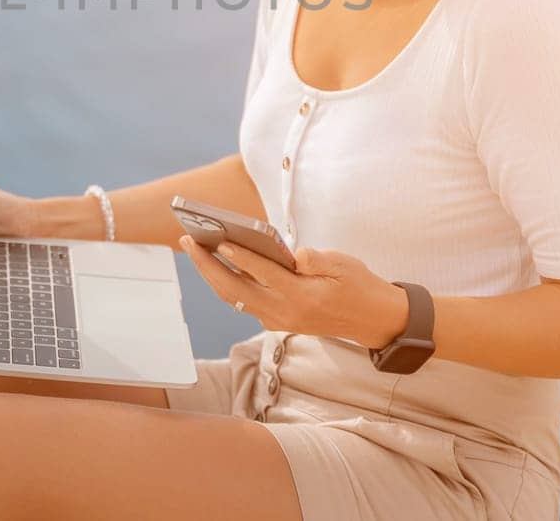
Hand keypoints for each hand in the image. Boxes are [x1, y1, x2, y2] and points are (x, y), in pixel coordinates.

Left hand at [179, 235, 410, 349]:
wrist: (371, 320)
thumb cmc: (358, 285)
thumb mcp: (344, 265)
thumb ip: (316, 259)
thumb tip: (292, 254)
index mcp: (302, 297)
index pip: (264, 274)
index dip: (241, 257)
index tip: (219, 240)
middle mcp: (284, 312)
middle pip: (235, 290)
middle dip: (207, 265)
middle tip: (188, 238)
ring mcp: (277, 319)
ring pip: (233, 297)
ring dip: (210, 273)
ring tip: (193, 246)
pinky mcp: (275, 320)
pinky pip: (242, 301)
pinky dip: (225, 281)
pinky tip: (215, 262)